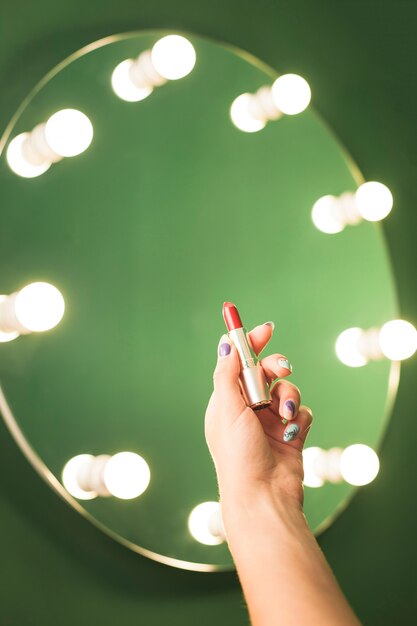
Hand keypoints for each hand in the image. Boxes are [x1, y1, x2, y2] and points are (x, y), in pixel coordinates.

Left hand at [205, 322, 312, 511]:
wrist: (264, 496)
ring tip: (285, 413)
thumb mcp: (226, 409)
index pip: (238, 363)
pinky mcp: (291, 432)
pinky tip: (292, 432)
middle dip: (276, 367)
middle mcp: (248, 408)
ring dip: (289, 396)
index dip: (250, 344)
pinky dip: (299, 417)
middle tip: (282, 368)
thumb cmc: (238, 455)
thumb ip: (227, 374)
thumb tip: (225, 344)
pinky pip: (301, 410)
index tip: (264, 329)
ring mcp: (270, 420)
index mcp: (227, 401)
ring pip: (287, 389)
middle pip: (266, 371)